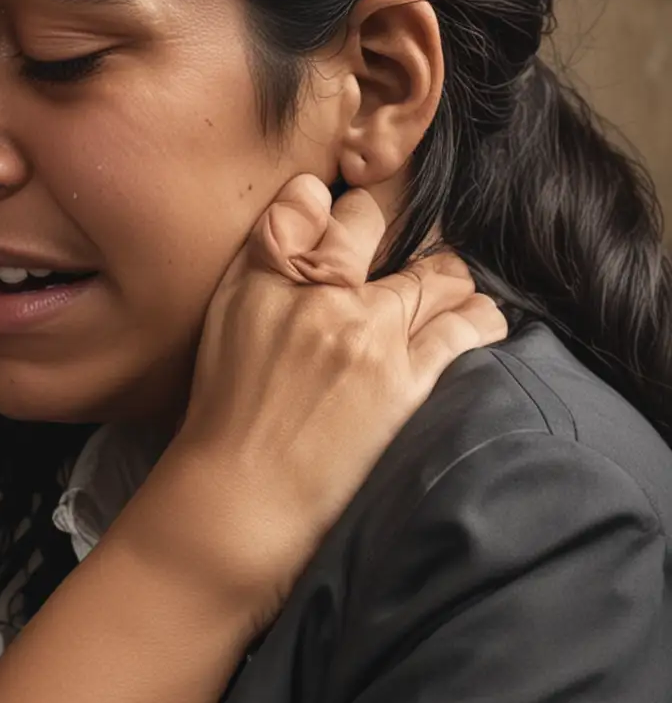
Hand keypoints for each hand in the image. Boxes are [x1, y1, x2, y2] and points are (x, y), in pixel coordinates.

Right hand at [115, 175, 507, 624]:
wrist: (240, 502)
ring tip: (447, 290)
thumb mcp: (225, 325)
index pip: (309, 200)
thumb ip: (262, 269)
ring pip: (437, 270)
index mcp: (260, 278)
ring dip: (447, 276)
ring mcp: (365, 334)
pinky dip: (478, 317)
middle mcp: (314, 294)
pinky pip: (466, 324)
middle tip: (413, 237)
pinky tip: (475, 322)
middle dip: (400, 221)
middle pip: (378, 220)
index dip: (336, 201)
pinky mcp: (406, 379)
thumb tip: (306, 214)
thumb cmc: (225, 421)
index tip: (358, 209)